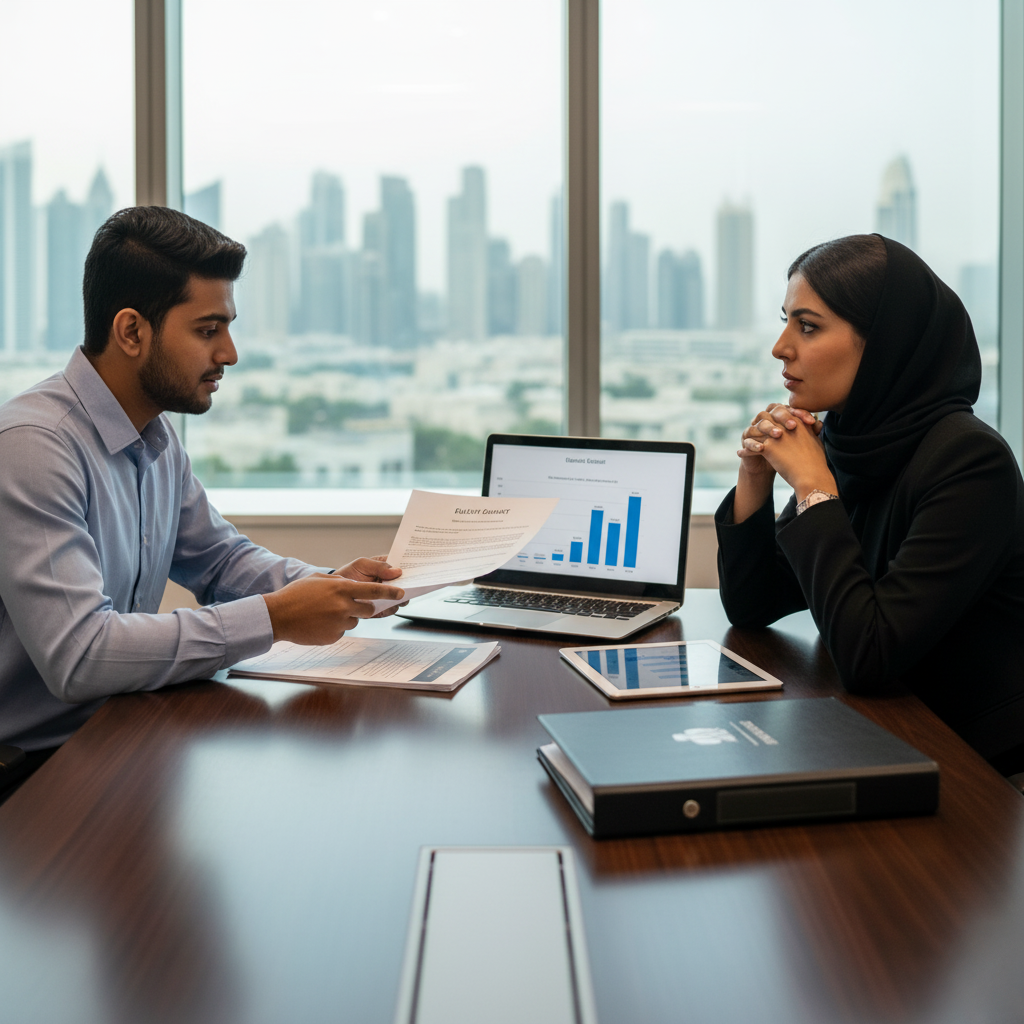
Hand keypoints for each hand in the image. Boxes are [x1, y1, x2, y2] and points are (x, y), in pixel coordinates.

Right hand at [263, 574, 405, 645]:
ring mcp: (339, 624)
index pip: (374, 591)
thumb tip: (355, 586)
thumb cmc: (297, 595)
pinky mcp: (333, 637)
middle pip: (369, 610)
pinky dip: (334, 627)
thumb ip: (340, 582)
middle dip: (365, 608)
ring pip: (354, 621)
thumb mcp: (319, 579)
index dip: (390, 592)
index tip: (401, 593)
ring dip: (346, 617)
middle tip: (351, 605)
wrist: (278, 616)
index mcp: (342, 589)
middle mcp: (343, 607)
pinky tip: (319, 622)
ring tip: (325, 613)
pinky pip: (342, 631)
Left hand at [332, 556, 407, 617]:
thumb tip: (397, 571)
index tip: (418, 569)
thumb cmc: (348, 574)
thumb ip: (379, 566)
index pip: (403, 566)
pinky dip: (391, 608)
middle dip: (411, 584)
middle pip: (406, 584)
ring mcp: (385, 596)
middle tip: (411, 585)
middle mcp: (388, 582)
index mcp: (386, 568)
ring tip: (399, 595)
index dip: (412, 567)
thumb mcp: (362, 564)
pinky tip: (387, 604)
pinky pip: (391, 610)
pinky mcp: (380, 608)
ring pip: (401, 598)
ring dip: (402, 598)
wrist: (333, 593)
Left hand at [733, 404, 823, 521]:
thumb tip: (815, 424)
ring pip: (757, 430)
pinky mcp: (768, 447)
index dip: (772, 416)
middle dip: (759, 422)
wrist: (811, 476)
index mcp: (798, 421)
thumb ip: (812, 430)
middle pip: (766, 416)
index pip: (780, 411)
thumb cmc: (816, 461)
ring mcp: (776, 435)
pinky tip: (740, 454)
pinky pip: (752, 446)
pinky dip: (745, 451)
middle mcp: (786, 425)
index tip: (767, 422)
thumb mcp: (817, 440)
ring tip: (744, 442)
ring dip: (750, 436)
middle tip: (753, 428)